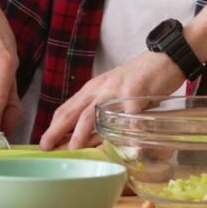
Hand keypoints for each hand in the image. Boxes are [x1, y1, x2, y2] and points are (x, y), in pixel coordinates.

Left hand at [38, 50, 183, 149]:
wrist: (163, 58)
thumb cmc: (138, 80)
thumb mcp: (113, 93)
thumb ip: (102, 112)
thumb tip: (90, 139)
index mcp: (92, 90)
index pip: (66, 109)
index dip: (53, 126)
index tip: (43, 143)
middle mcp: (100, 90)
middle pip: (74, 112)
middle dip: (57, 131)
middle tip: (46, 147)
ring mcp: (116, 90)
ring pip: (94, 113)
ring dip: (82, 133)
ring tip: (74, 149)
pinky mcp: (136, 91)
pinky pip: (129, 114)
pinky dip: (127, 130)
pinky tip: (126, 145)